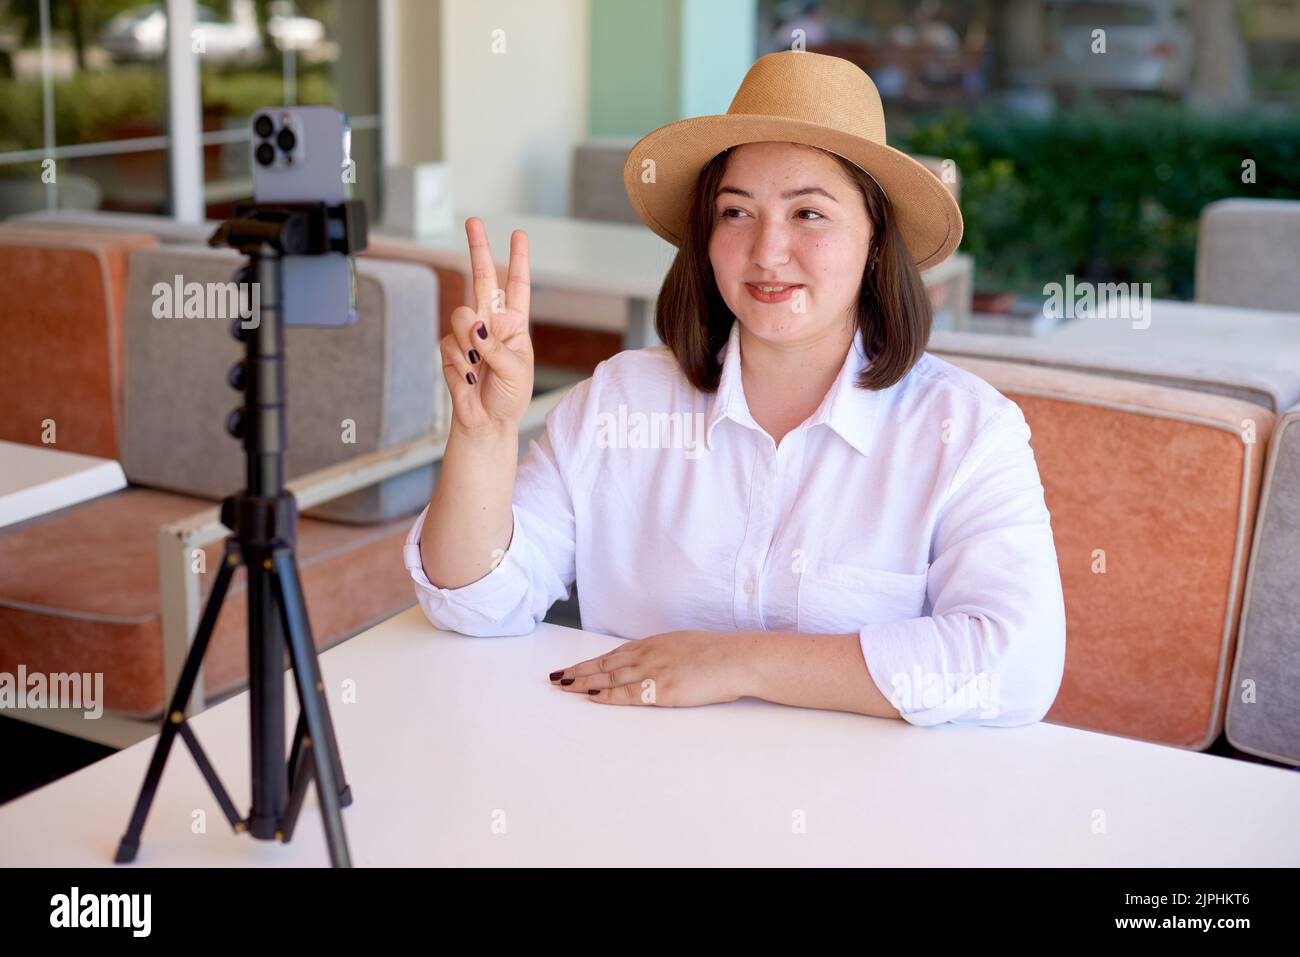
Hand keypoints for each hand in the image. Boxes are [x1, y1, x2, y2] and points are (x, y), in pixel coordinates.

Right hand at [440, 217, 534, 436]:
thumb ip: (496, 346)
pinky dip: (461, 364)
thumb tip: (475, 327)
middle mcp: (491, 323)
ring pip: (461, 317)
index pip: (516, 286)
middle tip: (473, 221)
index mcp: (515, 324)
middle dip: (477, 249)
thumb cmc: (510, 397)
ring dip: (470, 343)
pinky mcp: (450, 349)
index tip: (519, 235)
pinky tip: (469, 378)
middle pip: (482, 278)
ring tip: (480, 367)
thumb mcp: (516, 370)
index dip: (518, 260)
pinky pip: (450, 345)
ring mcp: (469, 335)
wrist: (487, 422)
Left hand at [548, 631, 754, 706]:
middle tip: (557, 677)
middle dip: (579, 670)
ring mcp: (652, 670)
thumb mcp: (686, 646)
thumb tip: (660, 663)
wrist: (736, 658)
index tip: (575, 666)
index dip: (592, 661)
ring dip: (584, 681)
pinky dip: (606, 695)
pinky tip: (591, 697)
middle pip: (604, 664)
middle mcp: (648, 654)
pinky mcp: (661, 688)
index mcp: (654, 643)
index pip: (614, 654)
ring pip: (609, 677)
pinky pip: (627, 693)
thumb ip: (667, 654)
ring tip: (564, 686)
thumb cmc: (719, 655)